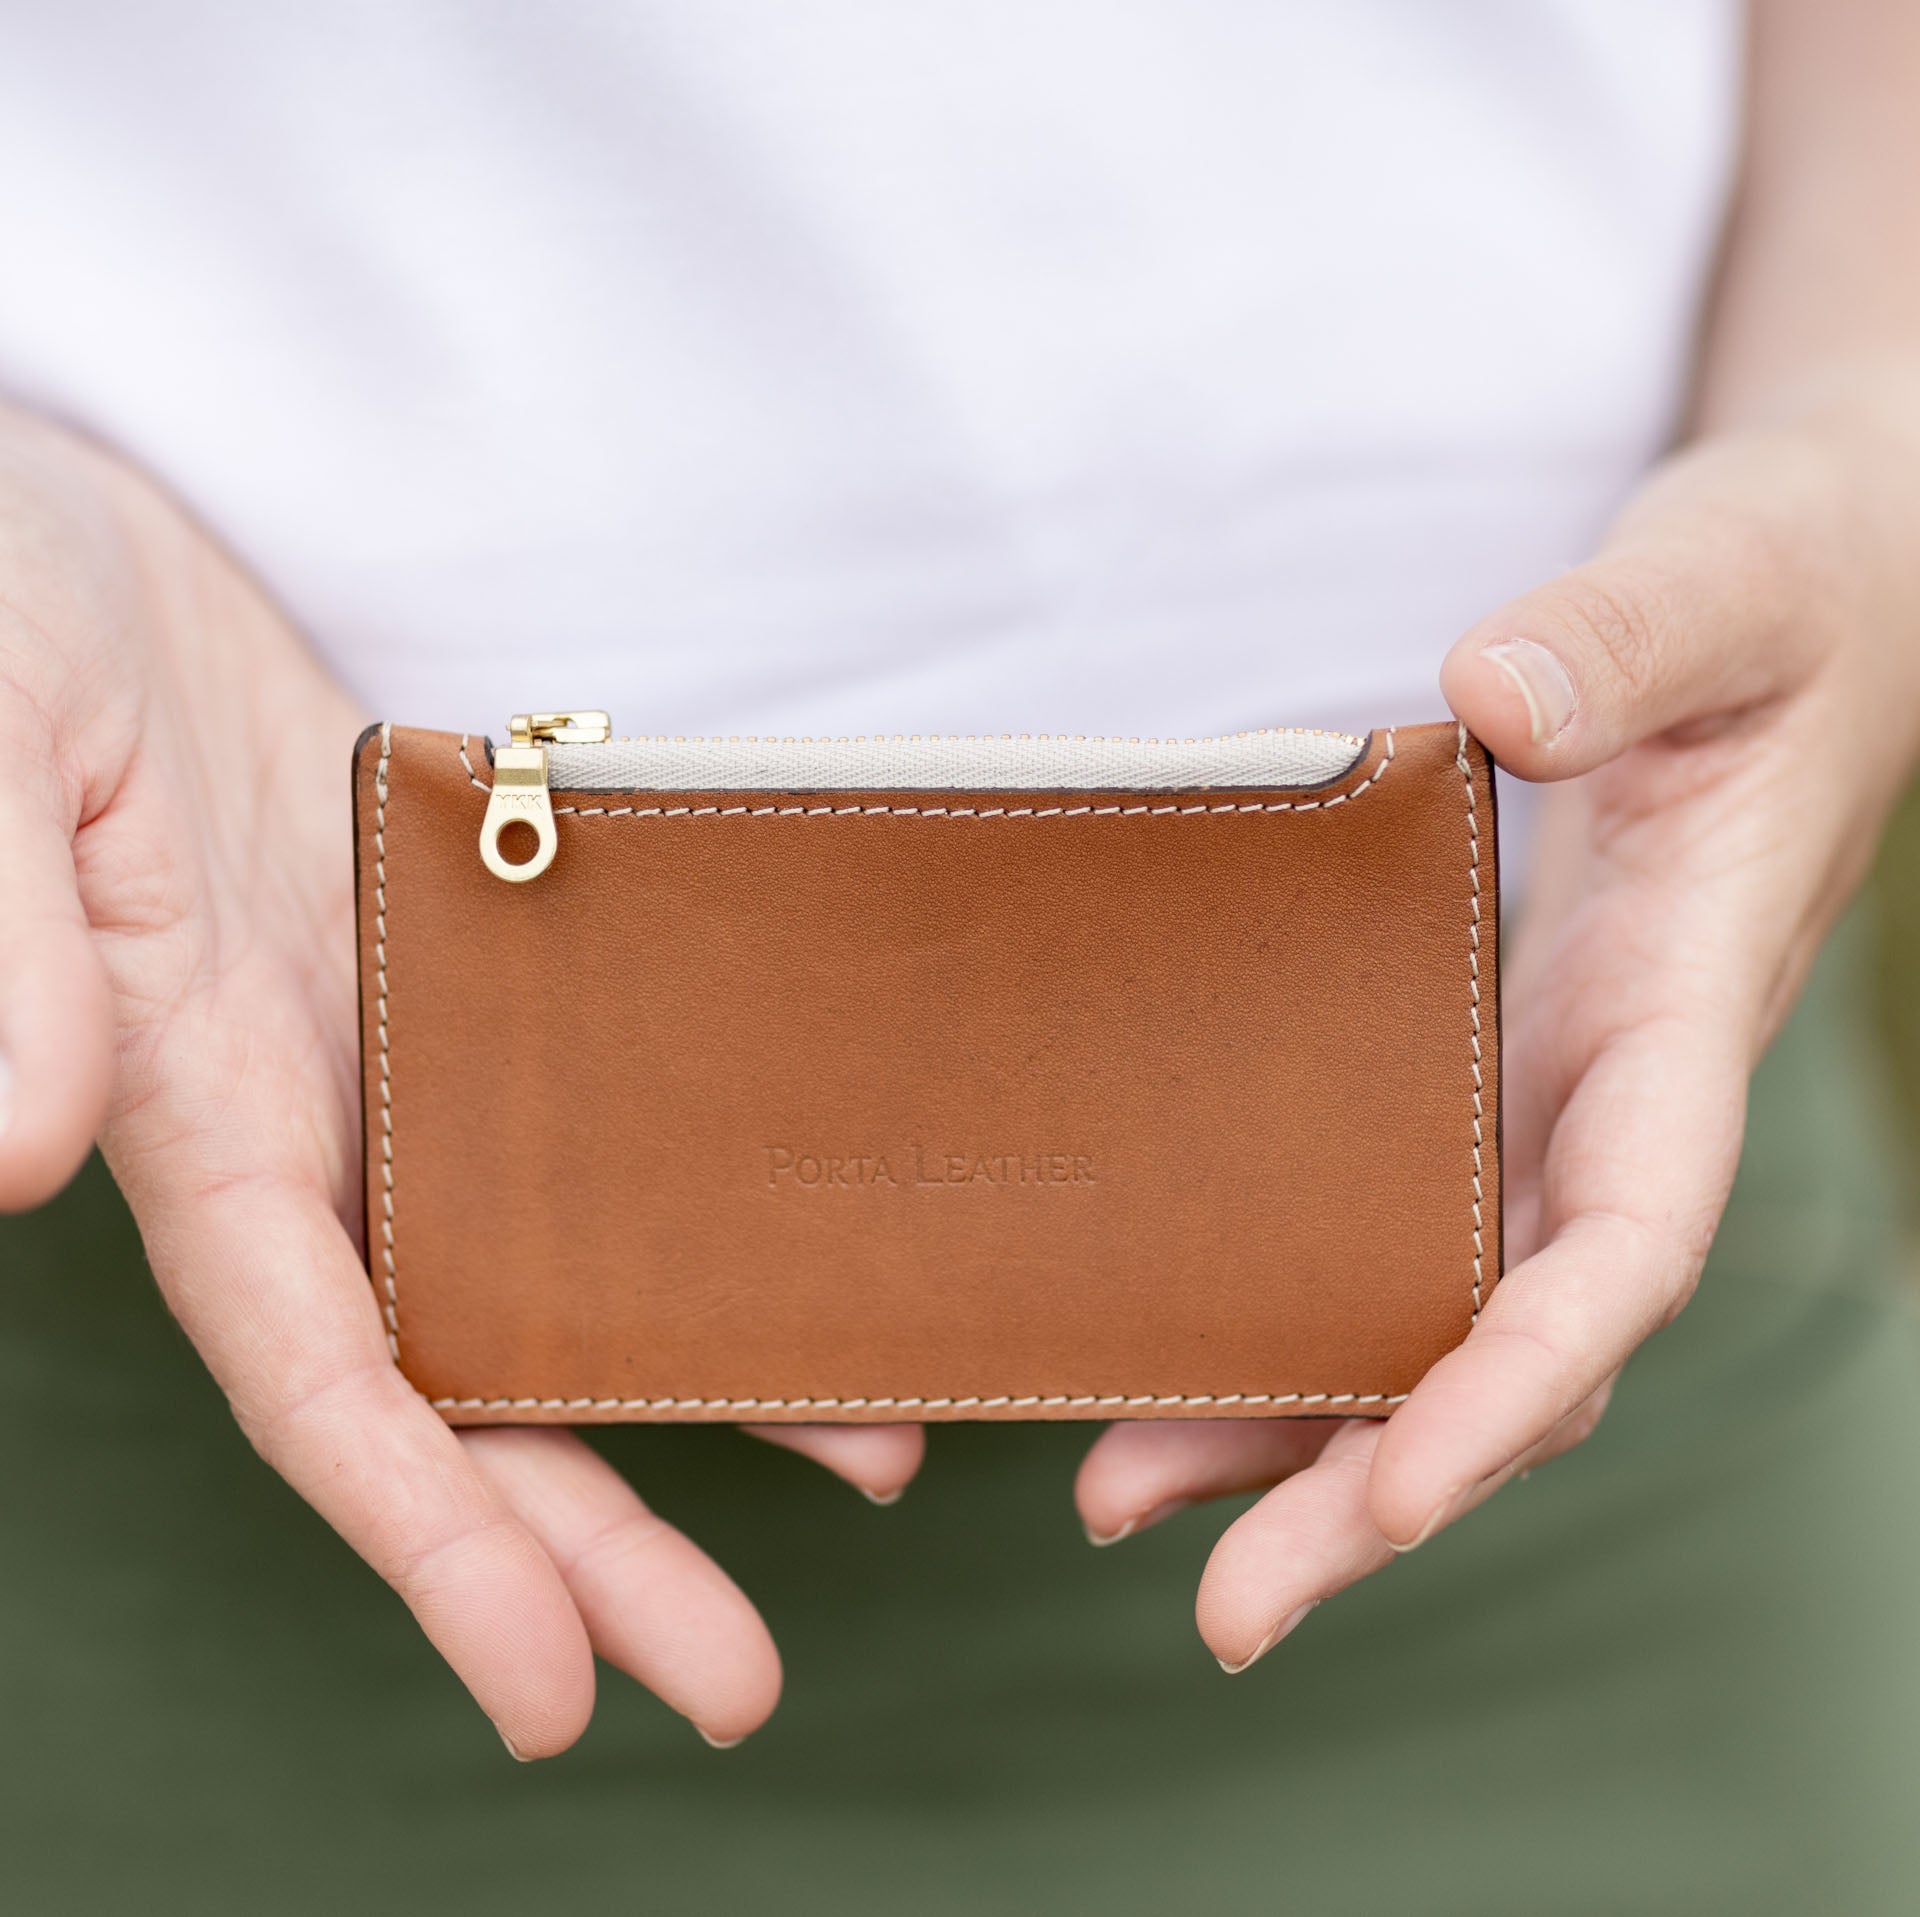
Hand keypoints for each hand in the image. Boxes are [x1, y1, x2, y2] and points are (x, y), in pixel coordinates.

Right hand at [0, 409, 921, 1754]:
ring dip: (694, 1375)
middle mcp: (318, 1120)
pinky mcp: (485, 961)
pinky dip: (697, 1182)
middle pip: (465, 1377)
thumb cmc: (0, 616)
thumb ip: (2, 954)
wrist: (81, 531)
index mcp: (196, 1110)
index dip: (431, 1542)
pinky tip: (806, 1230)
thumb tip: (20, 1161)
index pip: (321, 1381)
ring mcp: (411, 1047)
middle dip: (588, 1540)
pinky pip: (607, 1102)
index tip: (551, 1690)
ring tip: (871, 1464)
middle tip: (736, 1683)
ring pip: (560, 1258)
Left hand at [1074, 398, 1919, 1667]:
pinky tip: (1168, 1355)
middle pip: (1512, 1350)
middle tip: (1225, 1604)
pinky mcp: (1472, 1066)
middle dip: (1380, 1485)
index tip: (1407, 1482)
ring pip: (1430, 1314)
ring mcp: (1538, 1096)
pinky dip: (1290, 1307)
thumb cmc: (1775, 597)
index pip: (1626, 1247)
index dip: (1526, 1377)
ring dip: (1300, 1430)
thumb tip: (1494, 704)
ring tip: (1126, 1503)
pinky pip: (1383, 1221)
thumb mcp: (1720, 590)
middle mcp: (1610, 1097)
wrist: (1782, 608)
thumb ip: (1623, 642)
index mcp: (1683, 1018)